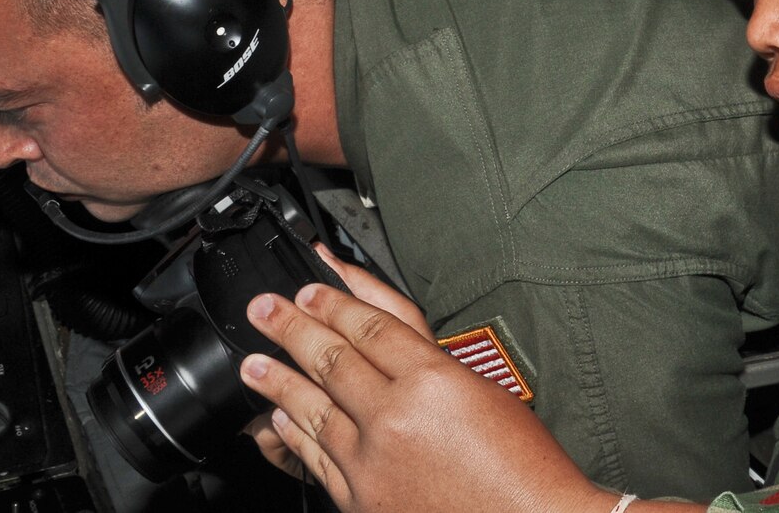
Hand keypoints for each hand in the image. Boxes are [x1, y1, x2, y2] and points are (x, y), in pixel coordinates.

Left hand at [241, 256, 606, 512]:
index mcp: (434, 379)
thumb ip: (431, 365)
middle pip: (332, 359)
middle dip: (292, 328)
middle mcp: (396, 417)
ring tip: (254, 362)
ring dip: (278, 381)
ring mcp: (372, 462)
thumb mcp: (485, 392)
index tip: (309, 287)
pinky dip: (295, 434)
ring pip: (312, 409)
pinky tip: (280, 419)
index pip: (370, 326)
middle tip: (264, 308)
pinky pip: (316, 458)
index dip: (334, 302)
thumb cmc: (525, 466)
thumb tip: (384, 343)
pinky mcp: (362, 499)